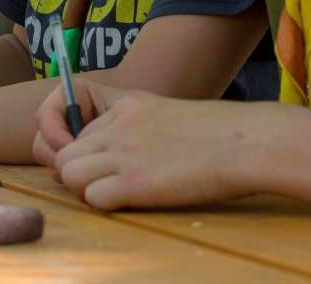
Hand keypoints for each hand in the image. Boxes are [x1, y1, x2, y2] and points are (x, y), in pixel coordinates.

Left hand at [38, 83, 261, 209]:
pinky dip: (104, 204)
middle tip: (102, 185)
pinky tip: (129, 201)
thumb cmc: (218, 135)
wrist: (246, 142)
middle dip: (76, 174)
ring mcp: (124, 152)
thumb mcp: (168, 115)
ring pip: (69, 174)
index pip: (78, 132)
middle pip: (64, 154)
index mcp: (127, 106)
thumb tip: (112, 155)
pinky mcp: (136, 182)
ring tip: (114, 194)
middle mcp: (119, 126)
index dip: (84, 154)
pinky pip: (93, 197)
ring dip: (85, 190)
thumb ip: (136, 128)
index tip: (99, 166)